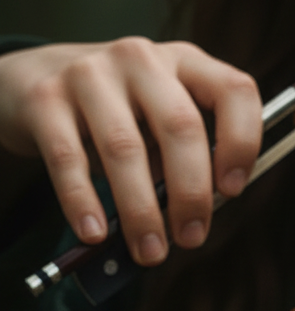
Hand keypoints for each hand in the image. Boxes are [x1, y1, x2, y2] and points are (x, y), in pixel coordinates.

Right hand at [0, 38, 261, 262]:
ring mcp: (90, 73)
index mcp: (185, 62)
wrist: (36, 81)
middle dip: (191, 192)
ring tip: (149, 251)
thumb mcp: (158, 121)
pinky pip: (70, 159)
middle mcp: (142, 59)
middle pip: (181, 126)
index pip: (234, 90)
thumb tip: (192, 219)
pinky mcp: (46, 99)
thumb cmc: (117, 114)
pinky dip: (84, 202)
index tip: (233, 190)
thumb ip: (181, 158)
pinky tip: (95, 233)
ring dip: (141, 210)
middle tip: (191, 238)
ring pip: (125, 148)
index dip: (242, 142)